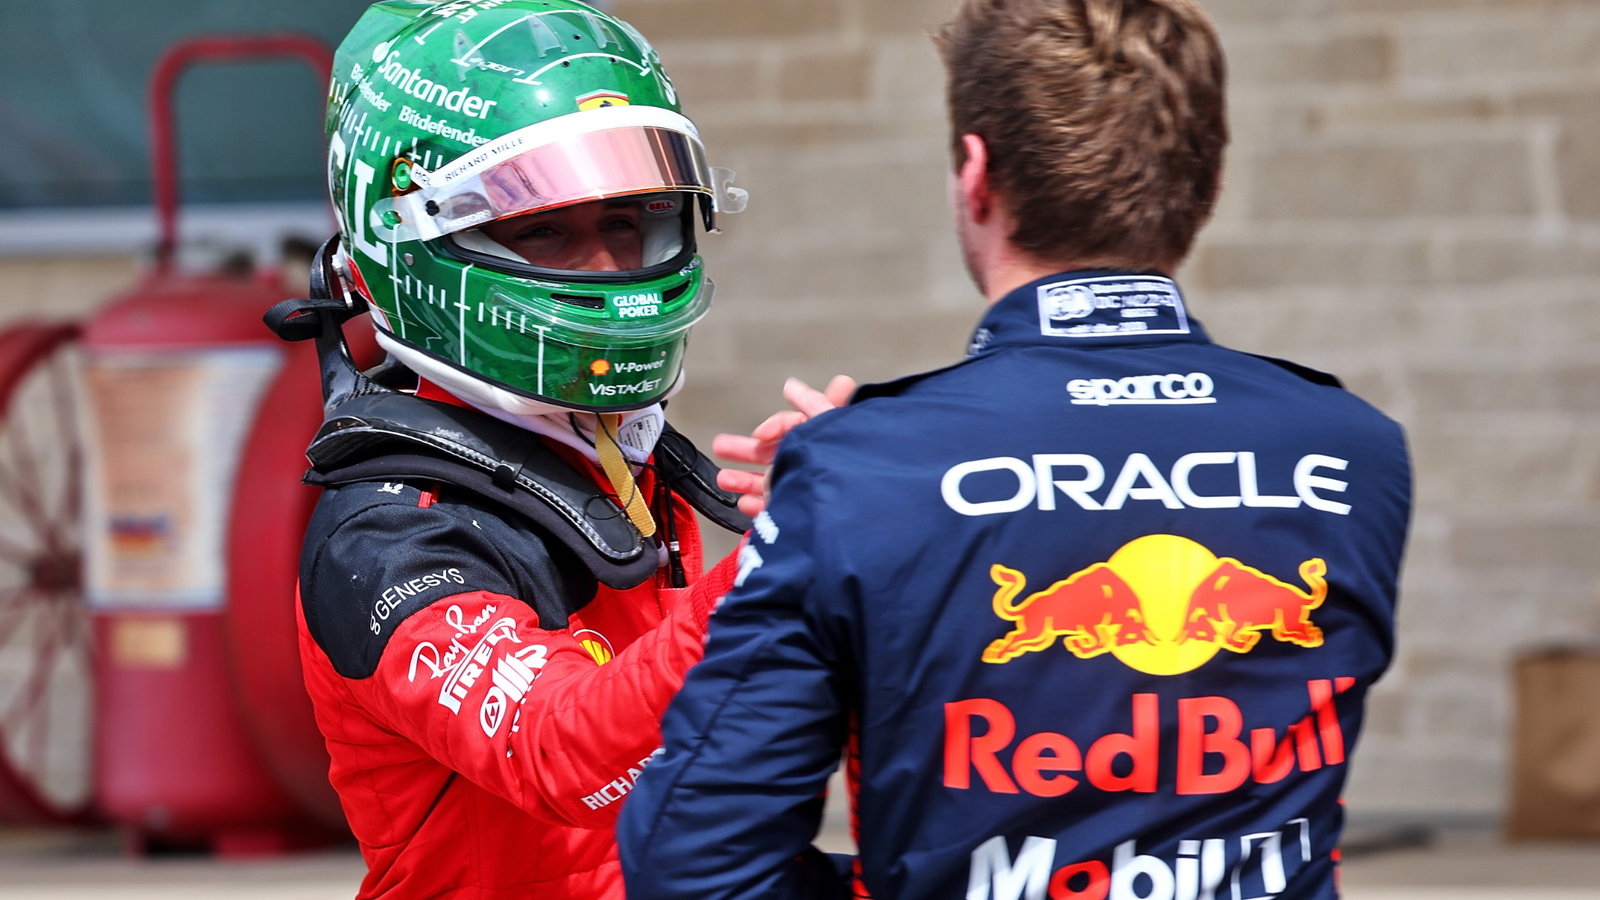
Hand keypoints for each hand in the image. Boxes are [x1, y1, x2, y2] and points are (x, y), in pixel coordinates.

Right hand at [713, 375, 856, 516]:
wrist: (852, 506)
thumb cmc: (846, 460)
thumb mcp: (828, 423)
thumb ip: (815, 403)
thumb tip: (798, 384)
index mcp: (818, 441)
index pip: (792, 427)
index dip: (774, 426)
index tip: (759, 434)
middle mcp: (809, 465)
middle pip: (772, 454)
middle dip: (745, 449)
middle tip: (722, 445)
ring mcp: (801, 491)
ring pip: (766, 483)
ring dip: (742, 478)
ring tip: (722, 478)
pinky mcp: (795, 515)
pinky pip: (773, 510)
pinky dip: (755, 506)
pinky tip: (743, 502)